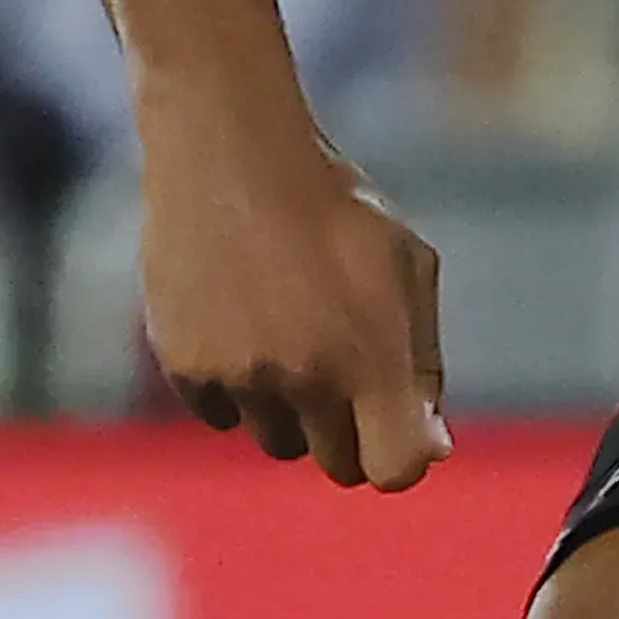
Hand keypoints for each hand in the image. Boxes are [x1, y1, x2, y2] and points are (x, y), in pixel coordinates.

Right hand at [131, 121, 443, 486]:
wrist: (230, 148)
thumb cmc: (333, 205)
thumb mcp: (406, 266)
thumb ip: (422, 363)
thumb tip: (431, 450)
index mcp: (372, 357)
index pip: (395, 470)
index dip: (402, 453)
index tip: (394, 423)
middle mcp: (307, 378)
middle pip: (337, 463)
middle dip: (348, 430)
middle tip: (339, 369)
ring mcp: (241, 376)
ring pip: (276, 441)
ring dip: (289, 409)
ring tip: (287, 335)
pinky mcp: (186, 365)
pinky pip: (219, 413)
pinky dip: (233, 387)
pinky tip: (240, 323)